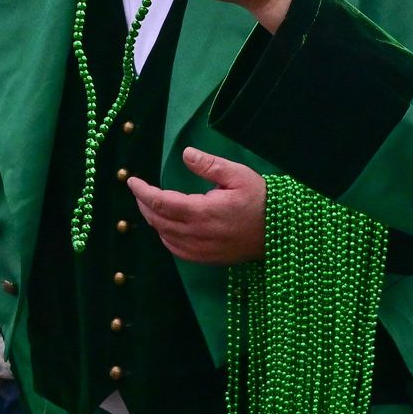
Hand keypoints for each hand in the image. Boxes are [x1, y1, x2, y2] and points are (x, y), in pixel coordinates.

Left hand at [125, 148, 267, 264]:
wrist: (281, 232)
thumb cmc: (261, 199)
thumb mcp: (238, 175)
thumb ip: (209, 165)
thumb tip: (185, 154)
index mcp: (202, 211)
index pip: (160, 202)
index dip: (142, 191)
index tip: (131, 180)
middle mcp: (197, 234)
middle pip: (157, 220)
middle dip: (144, 204)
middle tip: (140, 190)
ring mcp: (200, 250)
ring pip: (164, 236)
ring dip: (153, 220)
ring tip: (151, 205)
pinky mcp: (206, 259)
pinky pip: (176, 250)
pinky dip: (165, 236)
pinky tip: (167, 226)